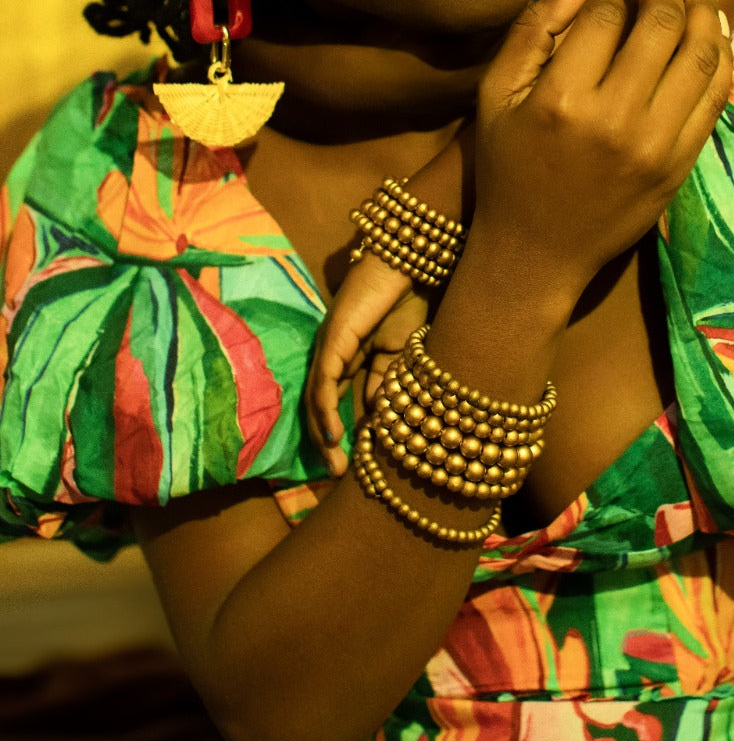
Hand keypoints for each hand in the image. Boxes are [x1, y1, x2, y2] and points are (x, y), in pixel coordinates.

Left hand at [305, 255, 425, 476]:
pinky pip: (324, 383)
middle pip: (319, 406)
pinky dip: (326, 412)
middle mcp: (332, 353)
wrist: (410, 264)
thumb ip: (388, 381)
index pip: (337, 402)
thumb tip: (380, 416)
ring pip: (316, 400)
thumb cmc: (411, 300)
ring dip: (323, 436)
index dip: (341, 434)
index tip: (352, 466)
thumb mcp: (402, 353)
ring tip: (335, 466)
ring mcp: (329, 346)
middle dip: (326, 444)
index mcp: (349, 356)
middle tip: (337, 475)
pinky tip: (334, 436)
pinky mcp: (333, 340)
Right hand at [471, 0, 731, 306]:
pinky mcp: (681, 166)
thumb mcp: (497, 95)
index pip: (605, 17)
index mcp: (562, 99)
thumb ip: (535, 29)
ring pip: (700, 58)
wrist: (536, 254)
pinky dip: (720, 58)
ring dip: (704, 14)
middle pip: (661, 27)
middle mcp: (615, 120)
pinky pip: (715, 98)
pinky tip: (713, 33)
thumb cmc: (508, 168)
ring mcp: (656, 146)